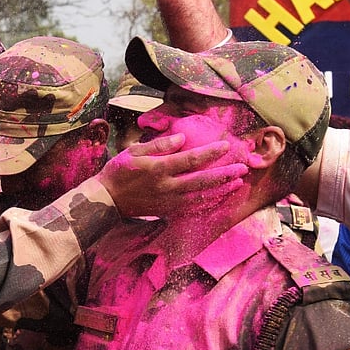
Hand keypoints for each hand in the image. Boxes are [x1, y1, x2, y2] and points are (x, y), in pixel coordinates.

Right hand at [100, 133, 248, 216]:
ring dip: (221, 190)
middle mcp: (166, 186)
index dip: (210, 152)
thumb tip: (182, 138)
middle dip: (224, 174)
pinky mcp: (167, 211)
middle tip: (242, 168)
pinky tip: (219, 197)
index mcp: (158, 168)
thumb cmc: (119, 171)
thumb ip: (159, 145)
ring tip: (237, 183)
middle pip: (201, 180)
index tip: (226, 145)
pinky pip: (192, 208)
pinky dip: (208, 202)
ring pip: (201, 196)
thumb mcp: (134, 151)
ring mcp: (168, 201)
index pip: (190, 159)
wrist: (107, 199)